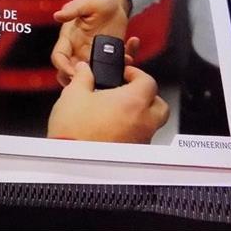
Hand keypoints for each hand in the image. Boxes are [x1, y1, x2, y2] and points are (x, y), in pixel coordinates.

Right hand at [47, 62, 169, 143]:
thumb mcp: (74, 94)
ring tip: (120, 112)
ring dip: (141, 115)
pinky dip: (133, 132)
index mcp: (132, 101)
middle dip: (148, 96)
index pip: (148, 81)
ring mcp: (140, 140)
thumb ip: (83, 77)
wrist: (71, 160)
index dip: (137, 74)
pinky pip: (141, 139)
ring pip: (152, 124)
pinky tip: (115, 130)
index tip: (125, 74)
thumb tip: (85, 70)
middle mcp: (143, 121)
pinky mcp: (133, 155)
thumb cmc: (75, 130)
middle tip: (130, 92)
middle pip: (160, 105)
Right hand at [51, 0, 138, 85]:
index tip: (75, 73)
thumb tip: (57, 15)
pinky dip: (126, 61)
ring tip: (123, 62)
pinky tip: (131, 48)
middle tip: (96, 82)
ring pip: (95, 75)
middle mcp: (79, 50)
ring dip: (108, 75)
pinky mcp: (111, 55)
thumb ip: (72, 10)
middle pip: (73, 72)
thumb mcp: (84, 2)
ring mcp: (95, 54)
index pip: (59, 57)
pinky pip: (116, 65)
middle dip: (82, 81)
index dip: (63, 67)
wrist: (114, 0)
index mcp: (69, 38)